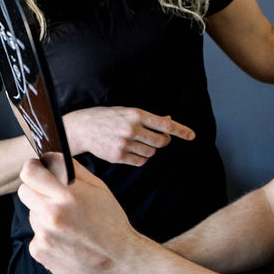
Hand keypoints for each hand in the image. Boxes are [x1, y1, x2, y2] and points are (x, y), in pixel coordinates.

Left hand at [19, 159, 142, 273]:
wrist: (118, 262)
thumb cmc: (111, 223)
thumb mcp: (99, 189)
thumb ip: (73, 171)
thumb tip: (50, 158)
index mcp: (68, 194)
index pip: (30, 172)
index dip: (34, 170)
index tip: (39, 173)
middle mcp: (52, 213)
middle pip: (24, 191)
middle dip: (37, 192)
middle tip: (55, 199)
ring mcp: (44, 234)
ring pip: (32, 214)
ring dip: (45, 217)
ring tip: (70, 226)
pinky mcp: (39, 251)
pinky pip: (36, 236)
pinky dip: (48, 238)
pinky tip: (67, 242)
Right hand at [63, 107, 194, 165]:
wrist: (81, 128)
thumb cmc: (107, 117)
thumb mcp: (127, 111)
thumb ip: (147, 117)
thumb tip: (168, 118)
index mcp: (135, 114)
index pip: (164, 123)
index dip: (180, 130)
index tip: (191, 135)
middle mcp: (131, 128)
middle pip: (161, 142)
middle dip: (163, 141)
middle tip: (157, 138)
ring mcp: (125, 143)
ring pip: (151, 153)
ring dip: (149, 149)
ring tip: (137, 142)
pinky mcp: (118, 156)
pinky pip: (140, 161)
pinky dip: (140, 158)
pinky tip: (131, 150)